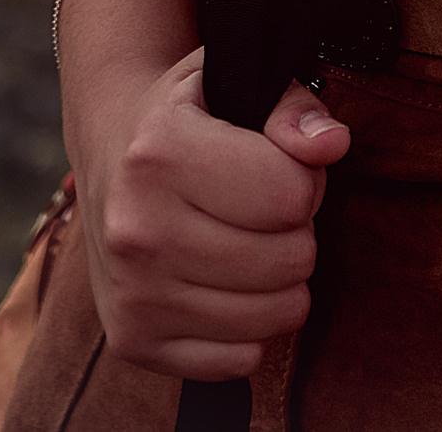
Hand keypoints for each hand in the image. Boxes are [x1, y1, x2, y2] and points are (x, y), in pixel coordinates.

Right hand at [76, 47, 351, 377]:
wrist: (109, 152)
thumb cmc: (191, 117)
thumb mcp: (237, 83)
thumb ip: (294, 109)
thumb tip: (331, 146)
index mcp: (162, 152)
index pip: (291, 195)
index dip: (306, 179)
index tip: (279, 165)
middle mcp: (138, 228)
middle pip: (289, 260)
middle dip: (296, 231)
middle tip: (265, 208)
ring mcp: (132, 292)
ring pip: (273, 315)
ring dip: (280, 281)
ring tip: (250, 242)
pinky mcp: (133, 341)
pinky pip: (239, 360)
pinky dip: (250, 328)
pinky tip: (226, 285)